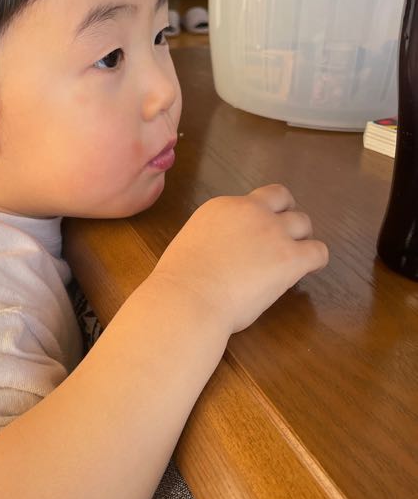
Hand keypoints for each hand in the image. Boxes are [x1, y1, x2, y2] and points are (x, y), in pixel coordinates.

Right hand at [154, 184, 328, 334]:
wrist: (188, 299)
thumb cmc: (180, 283)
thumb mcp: (192, 244)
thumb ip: (213, 239)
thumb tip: (223, 254)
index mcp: (222, 208)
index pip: (254, 200)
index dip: (260, 215)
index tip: (257, 234)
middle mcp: (251, 211)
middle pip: (283, 200)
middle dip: (285, 216)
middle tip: (282, 239)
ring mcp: (273, 233)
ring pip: (304, 223)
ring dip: (300, 238)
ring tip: (294, 259)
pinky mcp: (290, 258)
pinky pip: (319, 251)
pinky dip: (316, 260)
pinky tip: (306, 271)